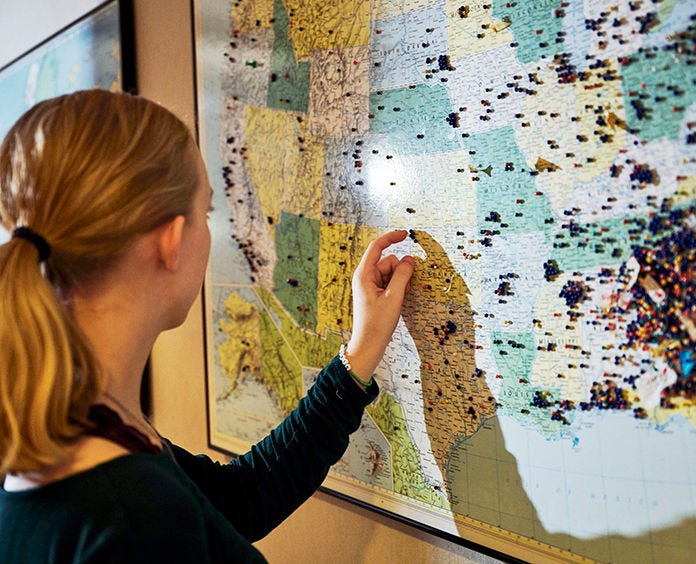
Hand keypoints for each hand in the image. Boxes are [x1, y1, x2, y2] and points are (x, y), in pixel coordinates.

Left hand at [345, 230, 414, 380]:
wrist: (369, 345)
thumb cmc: (378, 323)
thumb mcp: (394, 297)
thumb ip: (403, 275)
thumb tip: (409, 259)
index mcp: (364, 274)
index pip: (377, 246)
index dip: (392, 237)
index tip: (406, 233)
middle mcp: (365, 277)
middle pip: (388, 261)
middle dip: (400, 271)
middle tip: (402, 291)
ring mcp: (370, 286)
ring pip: (392, 273)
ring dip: (401, 281)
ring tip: (399, 300)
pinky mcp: (376, 294)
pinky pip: (391, 283)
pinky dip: (398, 288)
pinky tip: (399, 302)